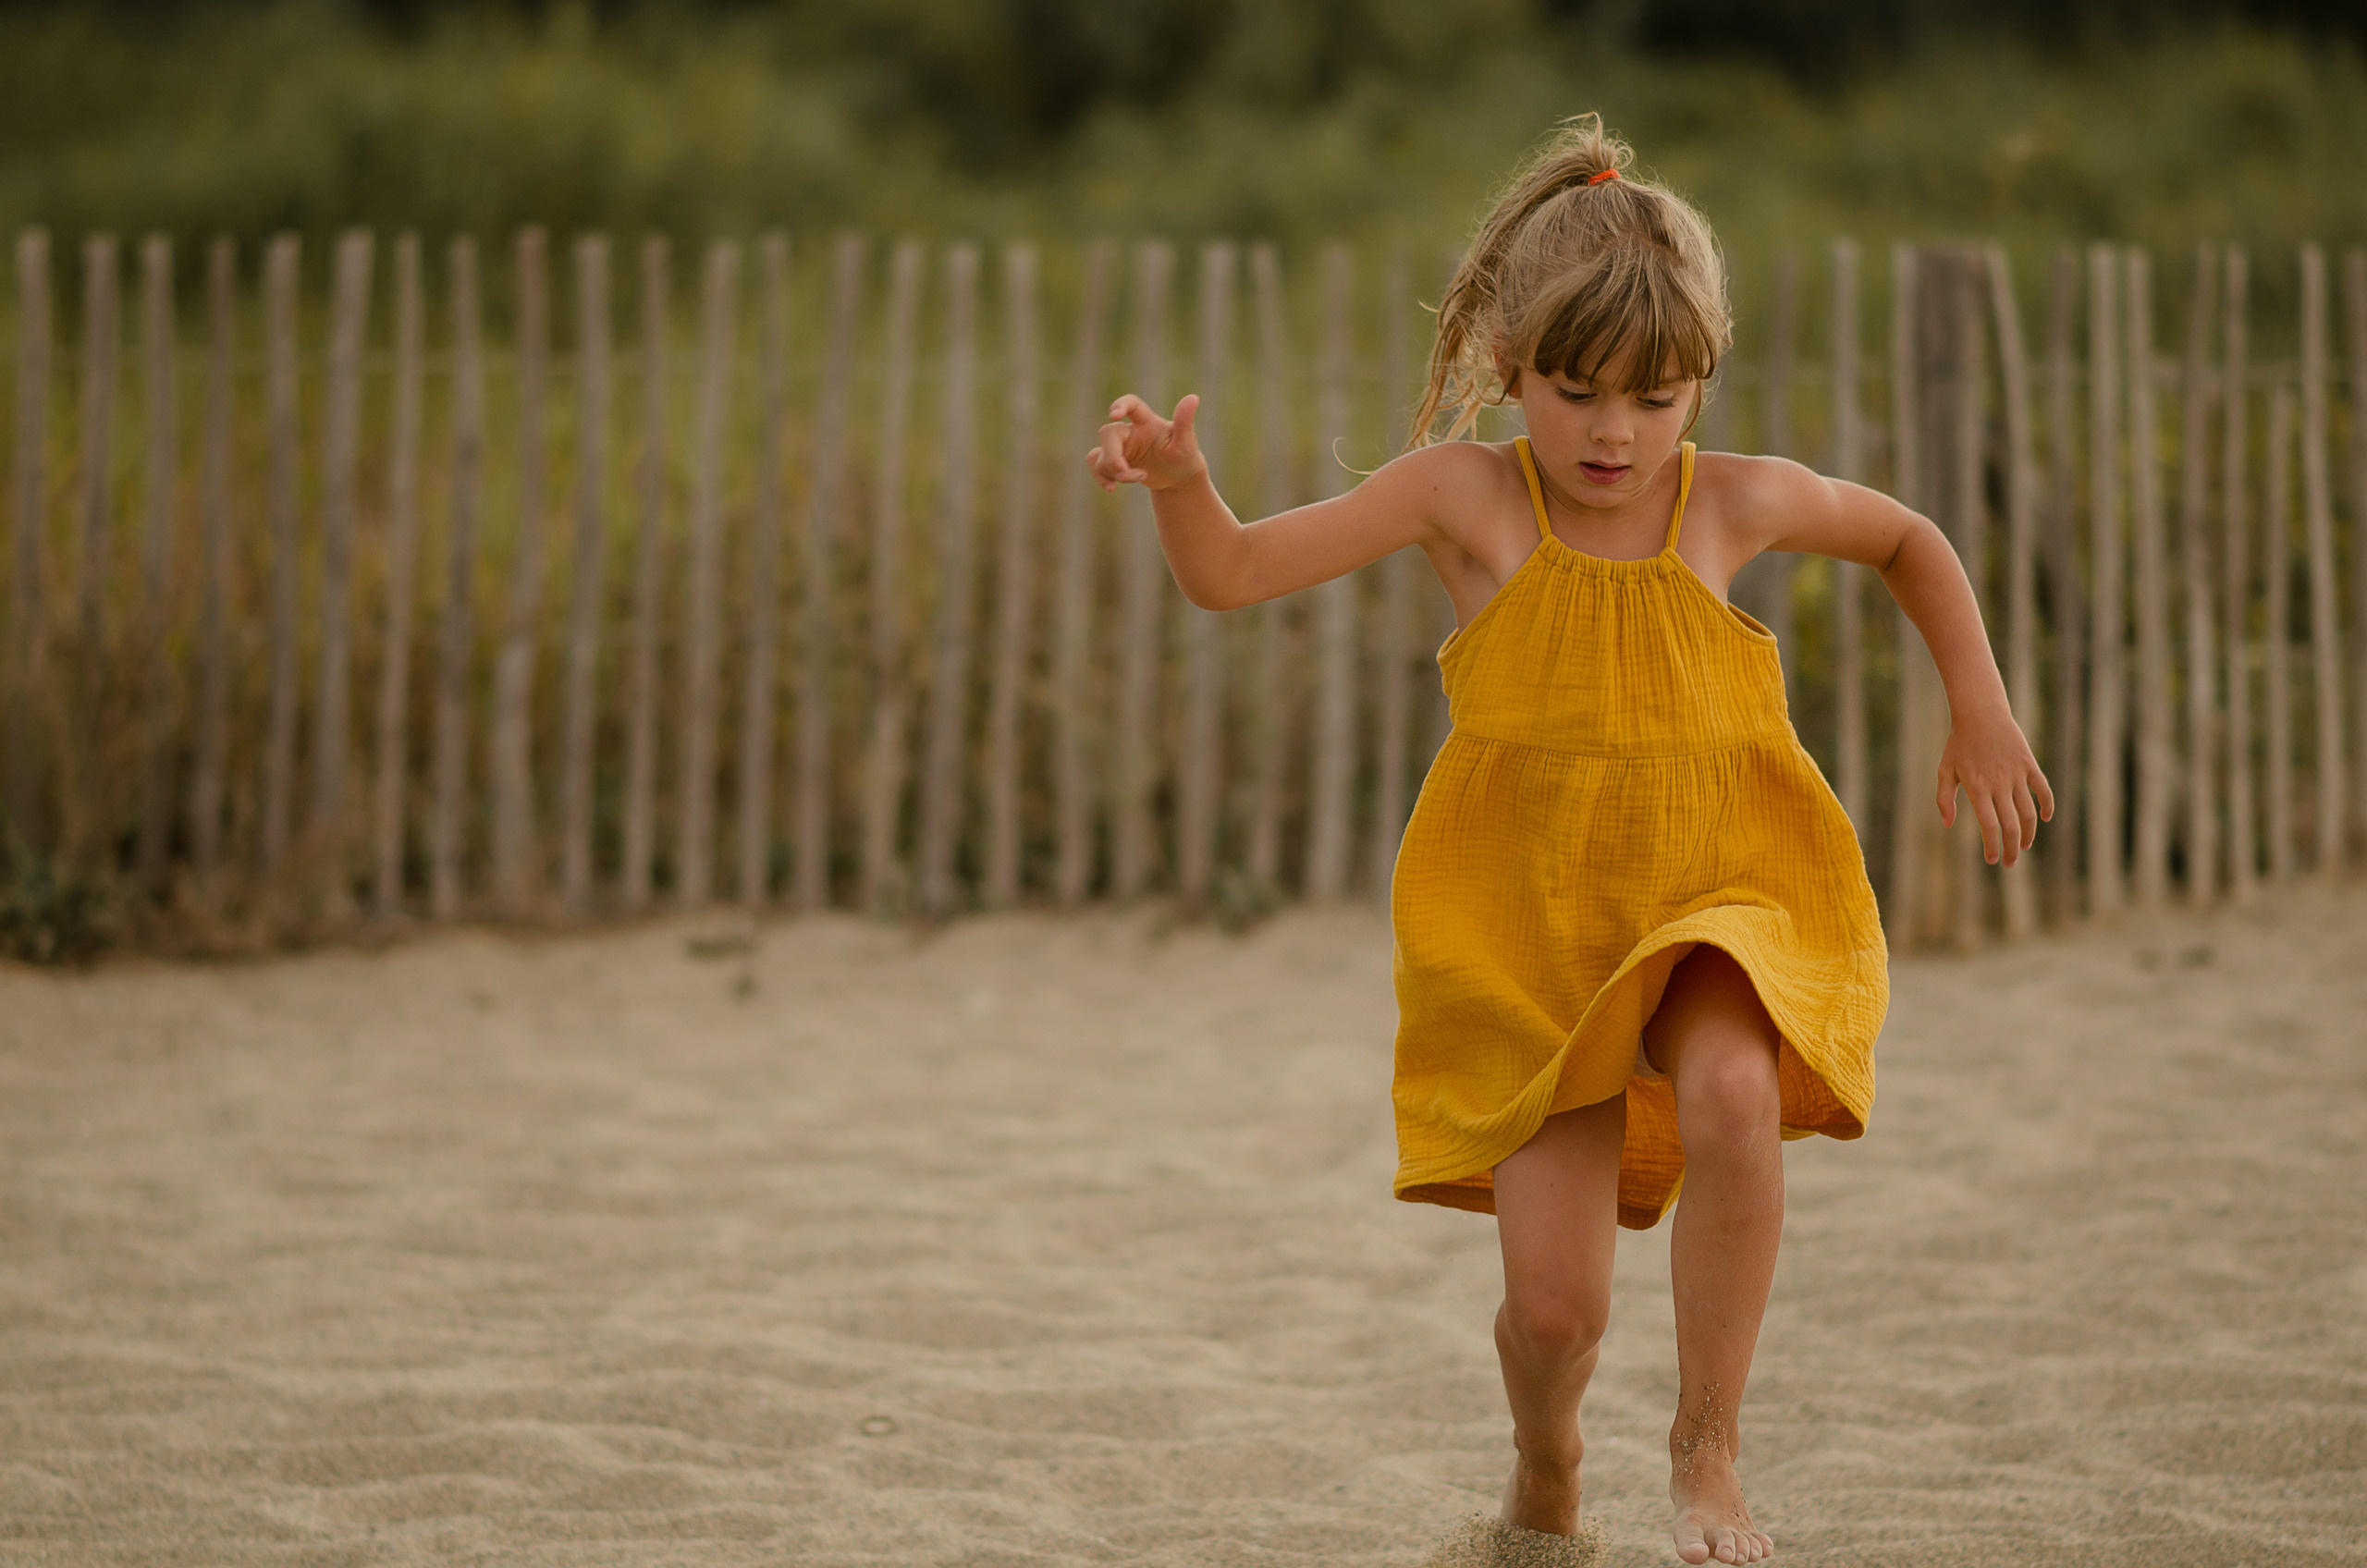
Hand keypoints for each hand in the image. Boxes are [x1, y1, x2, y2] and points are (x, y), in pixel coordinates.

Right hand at [1088, 393, 1205, 492]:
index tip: (1114, 416)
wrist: (1179, 478)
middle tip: (1124, 475)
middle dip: (1113, 457)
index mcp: (1147, 422)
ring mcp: (1121, 447)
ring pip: (1100, 453)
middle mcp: (1130, 431)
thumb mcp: (1186, 443)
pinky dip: (1100, 477)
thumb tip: (1193, 398)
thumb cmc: (1185, 457)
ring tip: (1140, 478)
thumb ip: (1185, 422)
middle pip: (1108, 433)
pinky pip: (1095, 464)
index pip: (1131, 404)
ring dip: (1113, 471)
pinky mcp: (1114, 462)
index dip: (1120, 405)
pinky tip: (1112, 488)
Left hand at [1937, 708, 2053, 866]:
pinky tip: (2044, 819)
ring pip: (2028, 812)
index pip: (1989, 826)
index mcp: (1978, 788)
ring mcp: (2017, 775)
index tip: (1992, 860)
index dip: (1992, 846)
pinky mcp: (2029, 765)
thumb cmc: (1959, 744)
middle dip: (2011, 848)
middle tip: (2011, 863)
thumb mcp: (1945, 770)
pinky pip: (2043, 790)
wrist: (1981, 714)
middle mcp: (1999, 784)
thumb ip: (1944, 799)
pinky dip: (2047, 806)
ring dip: (2028, 833)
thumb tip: (1948, 825)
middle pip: (2010, 825)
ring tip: (2024, 846)